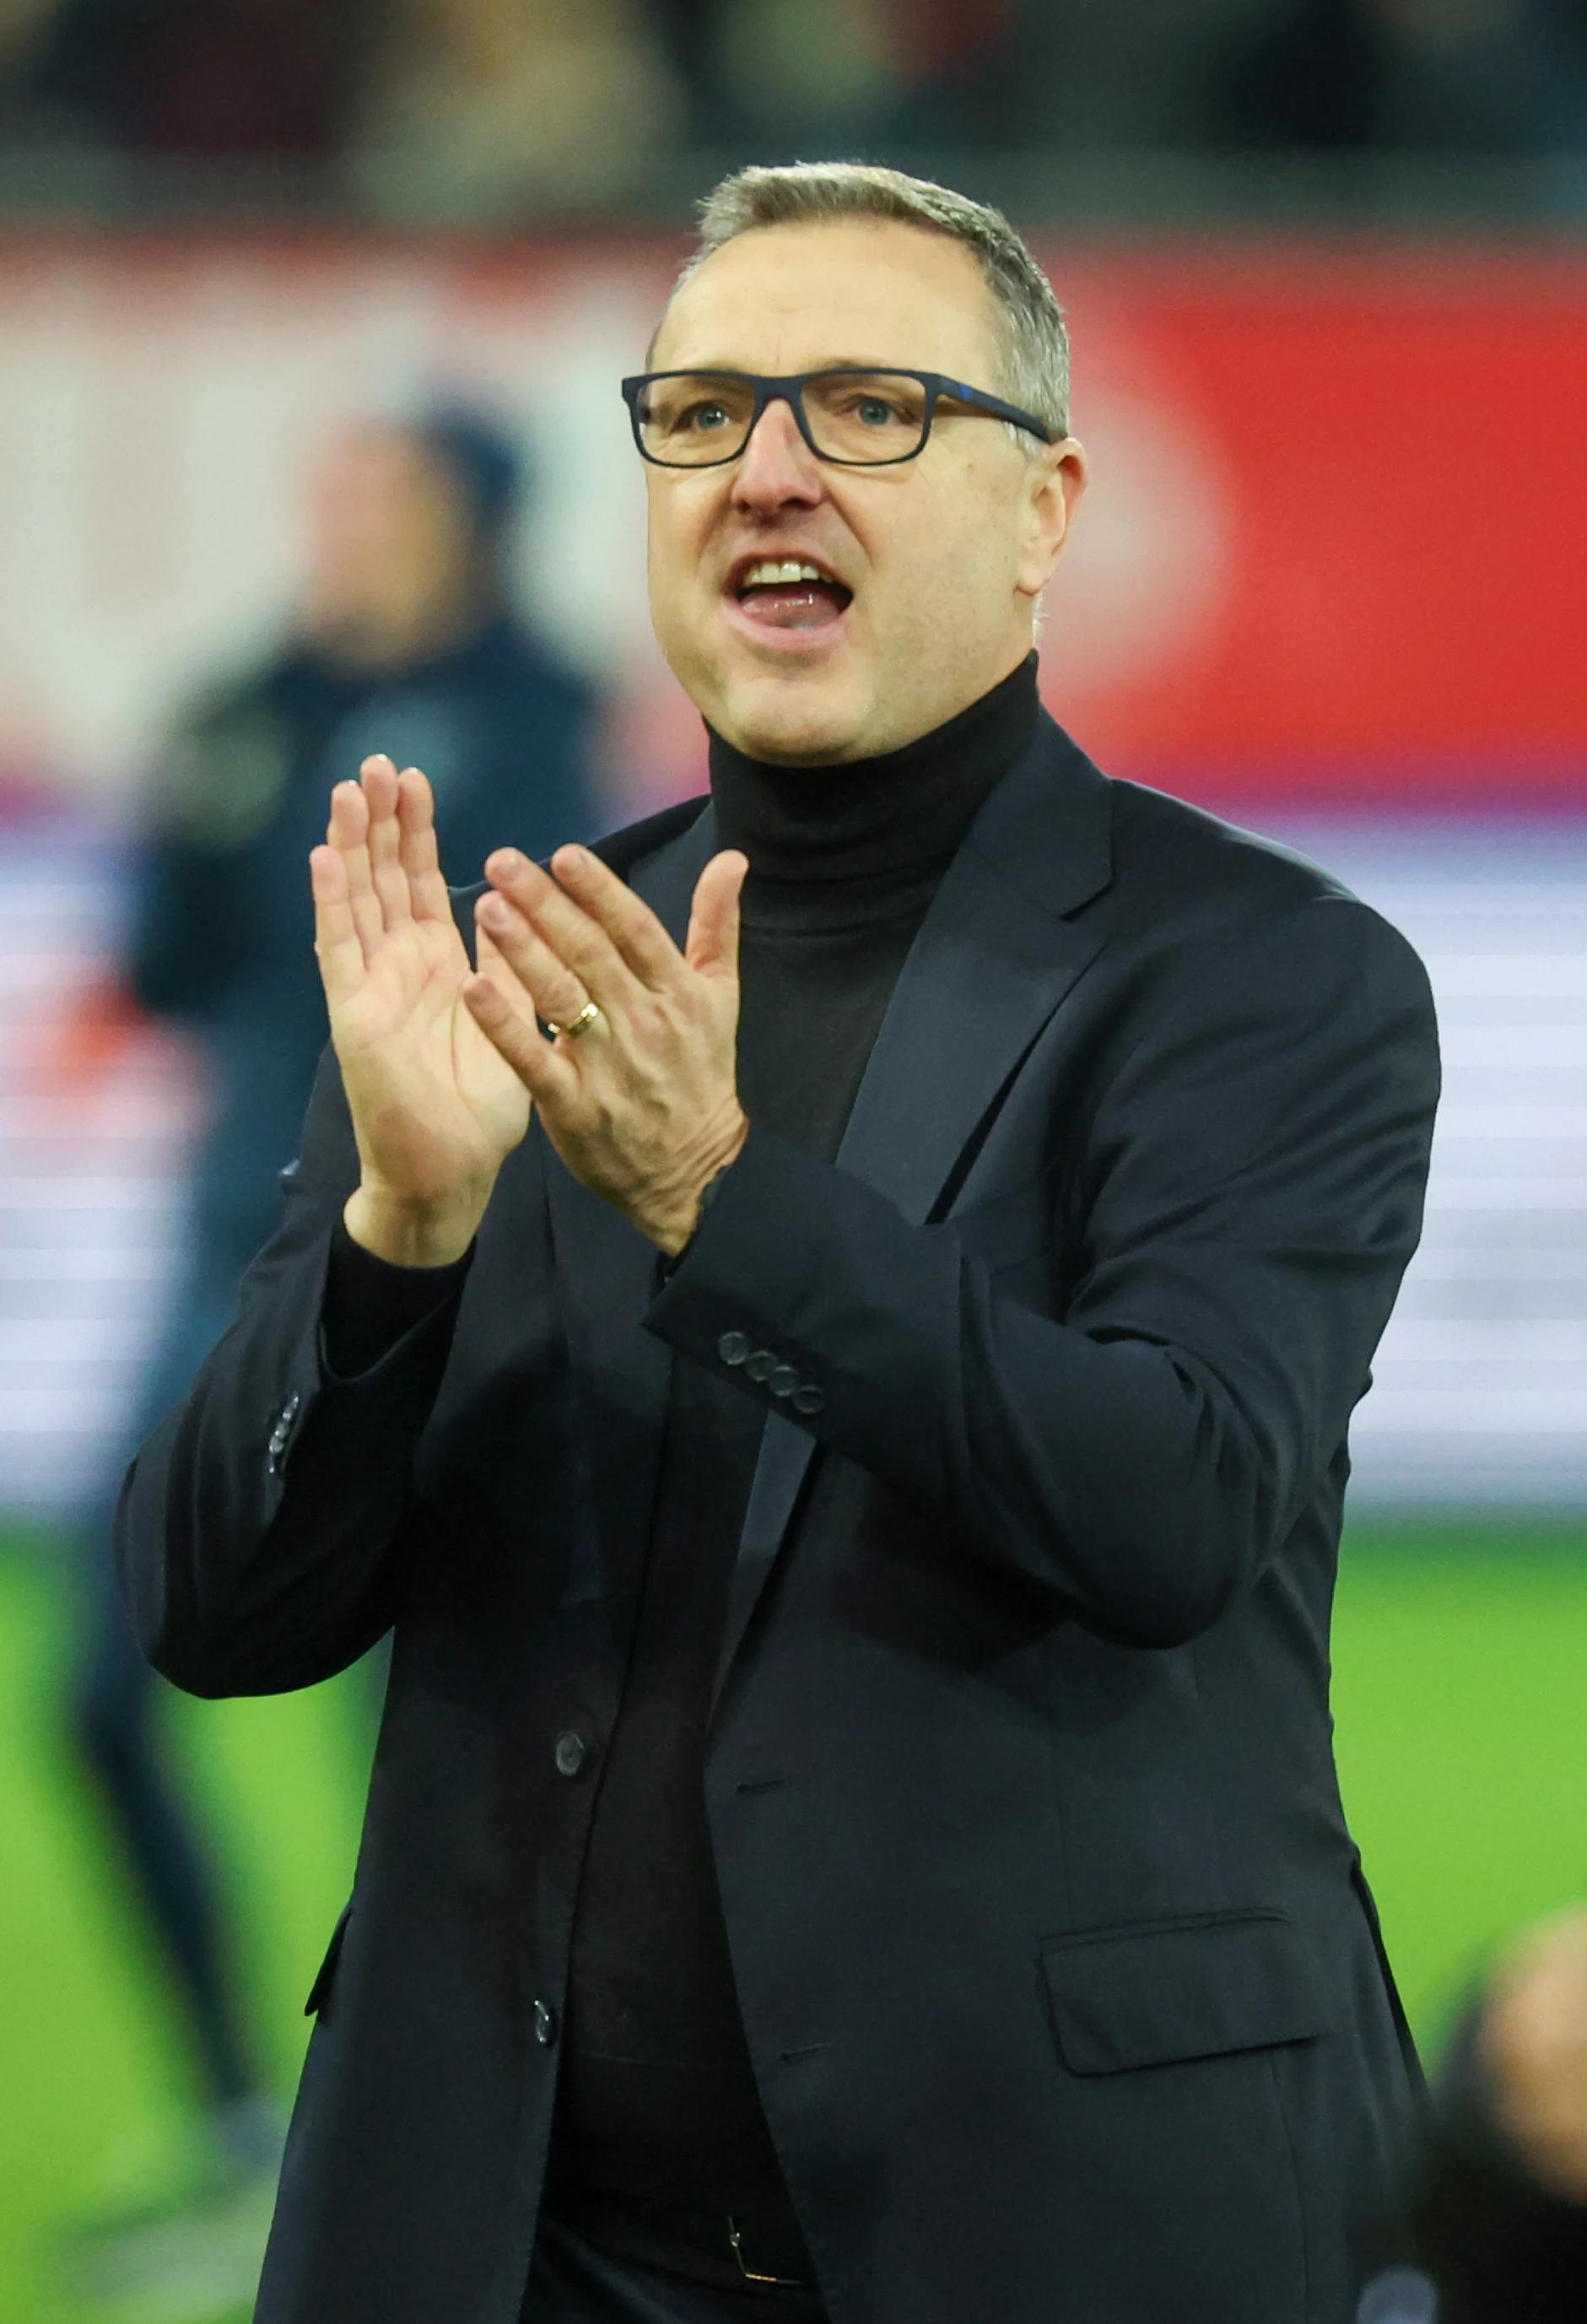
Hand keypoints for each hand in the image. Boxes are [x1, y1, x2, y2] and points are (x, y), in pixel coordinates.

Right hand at [311, 755, 531, 1266]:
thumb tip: (516, 903)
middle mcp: (396, 968)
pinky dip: (332, 904)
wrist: (450, 1173)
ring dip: (351, 845)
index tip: (414, 775)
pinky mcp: (353, 1016)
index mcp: (437, 964)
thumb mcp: (511, 1016)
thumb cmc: (480, 1108)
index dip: (415, 830)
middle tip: (377, 762)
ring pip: (356, 901)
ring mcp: (369, 988)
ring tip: (348, 788)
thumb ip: (509, 960)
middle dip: (379, 820)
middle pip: (382, 878)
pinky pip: (339, 951)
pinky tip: (325, 858)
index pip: (419, 881)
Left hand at [461, 842, 748, 1254]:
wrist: (694, 1170)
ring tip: (488, 906)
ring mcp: (606, 1064)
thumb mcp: (720, 998)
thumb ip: (717, 926)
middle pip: (590, 953)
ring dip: (522, 950)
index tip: (564, 854)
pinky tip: (474, 989)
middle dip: (545, 905)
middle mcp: (642, 1021)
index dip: (600, 891)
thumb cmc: (700, 1074)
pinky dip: (504, 1026)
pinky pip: (533, 1060)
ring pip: (560, 996)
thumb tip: (732, 858)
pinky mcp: (573, 1105)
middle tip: (503, 862)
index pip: (635, 929)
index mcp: (675, 990)